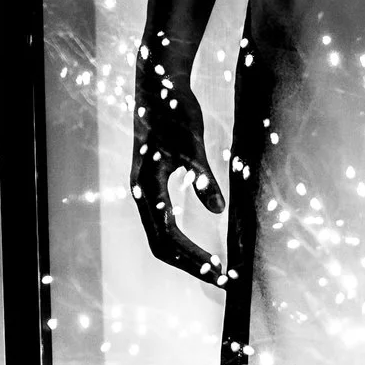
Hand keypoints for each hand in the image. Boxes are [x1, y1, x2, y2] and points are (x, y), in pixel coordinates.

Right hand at [133, 55, 226, 285]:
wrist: (158, 86)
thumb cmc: (175, 112)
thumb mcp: (193, 145)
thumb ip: (204, 178)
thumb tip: (218, 210)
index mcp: (147, 188)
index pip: (169, 237)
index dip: (193, 258)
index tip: (219, 271)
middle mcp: (142, 194)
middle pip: (161, 245)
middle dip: (191, 265)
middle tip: (222, 279)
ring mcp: (145, 192)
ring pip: (161, 238)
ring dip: (186, 257)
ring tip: (214, 269)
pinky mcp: (153, 186)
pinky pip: (164, 225)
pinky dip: (182, 242)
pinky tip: (200, 248)